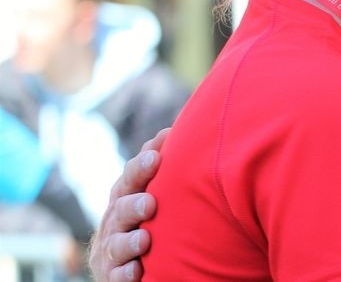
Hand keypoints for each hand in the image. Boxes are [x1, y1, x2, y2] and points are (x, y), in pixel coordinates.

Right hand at [88, 128, 168, 281]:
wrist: (119, 259)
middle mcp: (114, 221)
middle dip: (133, 206)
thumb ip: (155, 165)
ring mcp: (111, 249)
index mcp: (125, 196)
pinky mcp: (112, 274)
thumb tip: (171, 130)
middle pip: (120, 210)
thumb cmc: (141, 215)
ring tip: (144, 239)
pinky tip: (136, 270)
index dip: (140, 168)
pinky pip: (117, 276)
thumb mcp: (145, 189)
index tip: (156, 156)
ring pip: (116, 244)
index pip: (130, 179)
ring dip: (130, 242)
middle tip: (150, 203)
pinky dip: (125, 274)